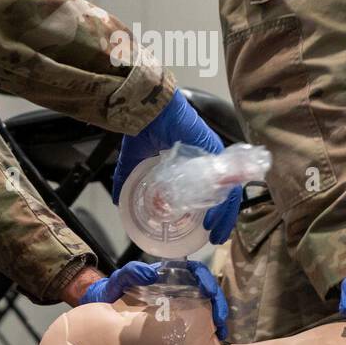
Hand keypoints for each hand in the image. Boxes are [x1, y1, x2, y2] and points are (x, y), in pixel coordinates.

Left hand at [77, 259, 229, 340]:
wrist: (105, 308)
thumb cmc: (114, 290)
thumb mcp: (120, 278)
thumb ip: (131, 272)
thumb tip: (152, 276)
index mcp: (169, 274)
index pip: (195, 270)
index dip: (207, 278)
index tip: (210, 291)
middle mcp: (178, 288)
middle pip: (206, 290)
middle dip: (218, 302)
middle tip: (220, 319)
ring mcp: (179, 304)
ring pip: (206, 306)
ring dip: (217, 317)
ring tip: (220, 332)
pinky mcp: (177, 320)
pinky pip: (197, 322)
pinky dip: (207, 330)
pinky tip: (212, 340)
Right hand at [112, 89, 241, 244]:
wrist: (146, 108)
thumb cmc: (143, 128)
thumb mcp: (134, 162)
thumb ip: (126, 180)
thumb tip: (117, 200)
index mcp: (193, 161)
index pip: (210, 189)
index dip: (211, 209)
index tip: (206, 228)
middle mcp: (207, 159)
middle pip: (223, 193)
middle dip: (222, 217)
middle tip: (215, 236)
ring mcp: (213, 156)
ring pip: (228, 190)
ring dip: (224, 215)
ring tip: (215, 232)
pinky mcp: (215, 152)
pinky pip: (225, 182)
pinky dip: (222, 202)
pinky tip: (214, 217)